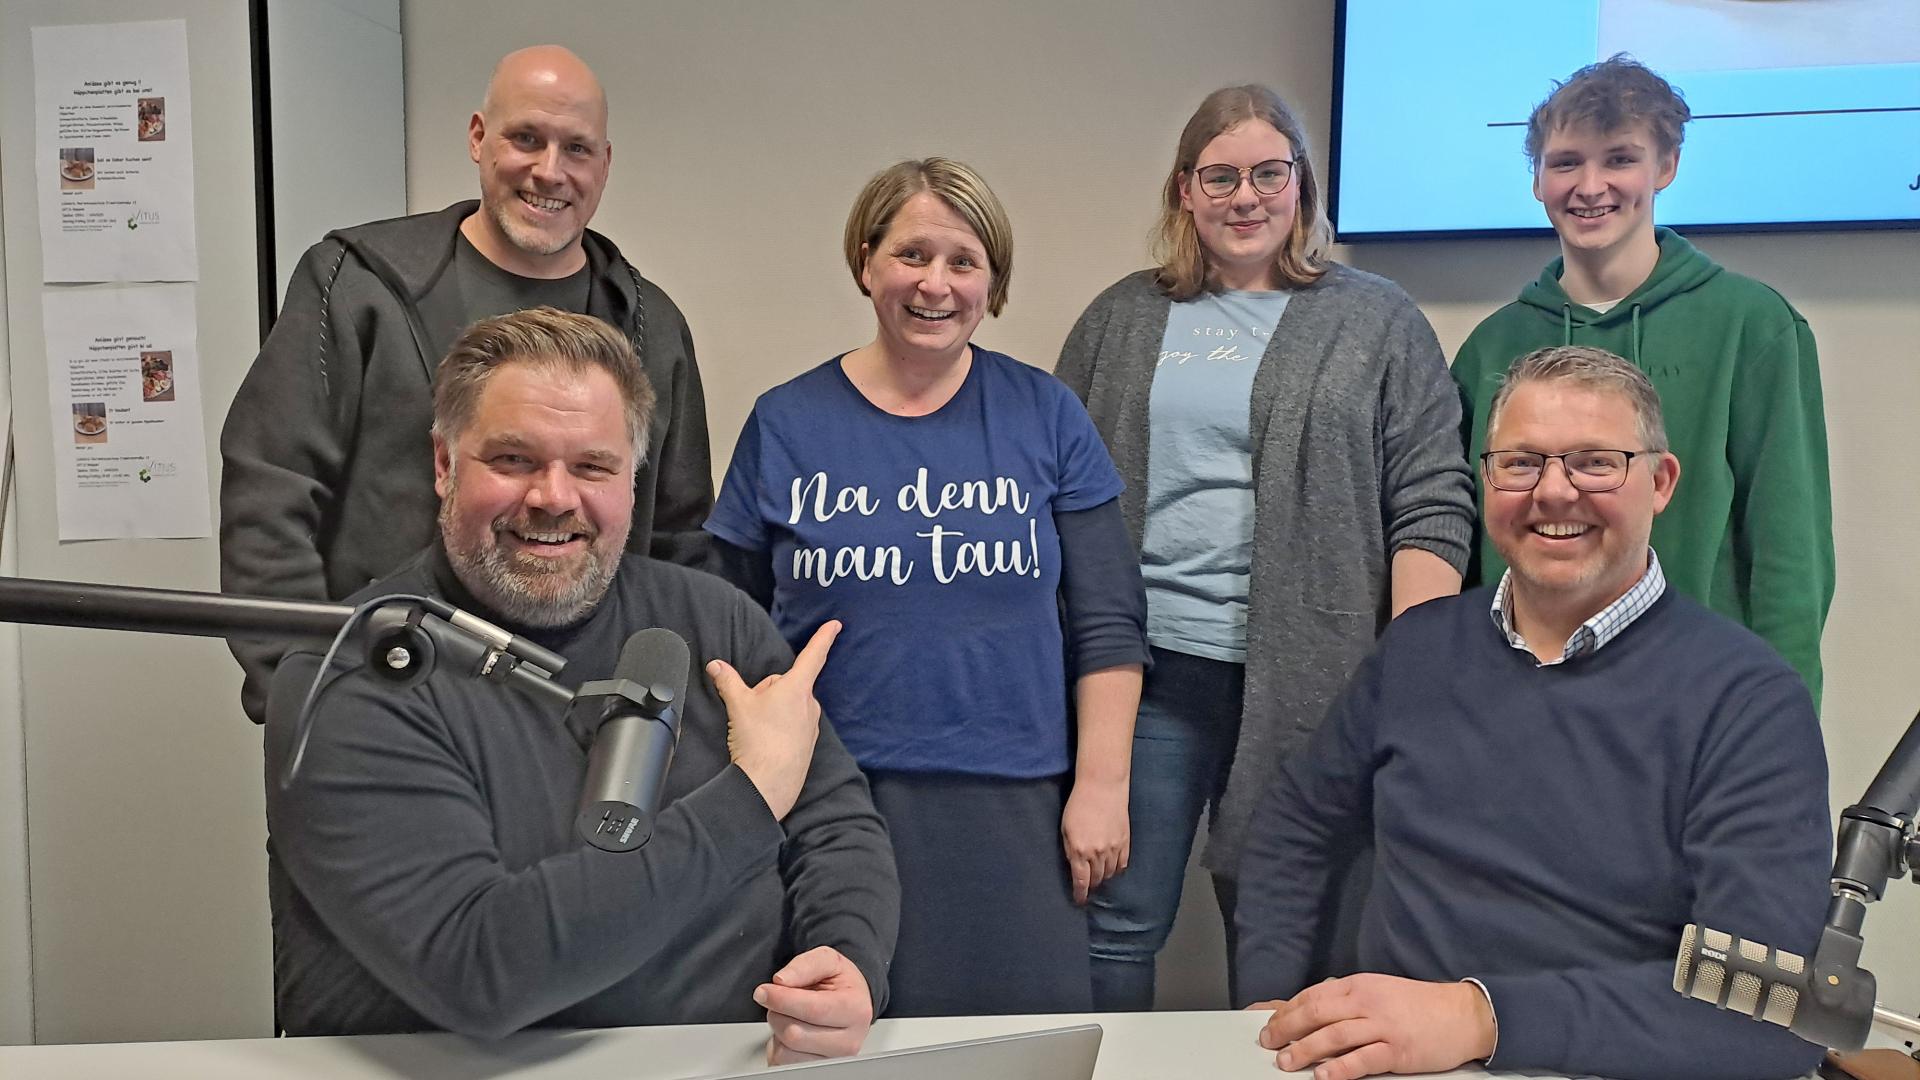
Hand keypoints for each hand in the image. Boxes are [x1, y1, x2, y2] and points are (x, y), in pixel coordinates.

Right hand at [708, 620, 840, 820]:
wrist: (769, 784)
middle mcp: (809, 704)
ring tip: (757, 729)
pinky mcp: (807, 743)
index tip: (835, 625)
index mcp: (797, 688)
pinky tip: (766, 741)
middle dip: (769, 690)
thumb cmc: (758, 741)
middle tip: (752, 708)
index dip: (823, 637)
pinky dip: (778, 728)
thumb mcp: (738, 705)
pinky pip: (792, 725)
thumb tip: (716, 666)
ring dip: (773, 710)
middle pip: (787, 684)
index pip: (813, 655)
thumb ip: (727, 681)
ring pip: (789, 706)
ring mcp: (810, 725)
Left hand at [756, 945, 873, 1064]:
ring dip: (778, 1030)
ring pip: (785, 1052)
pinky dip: (780, 1046)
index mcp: (855, 1009)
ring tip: (791, 1016)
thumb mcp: (828, 959)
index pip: (812, 1010)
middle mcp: (848, 1041)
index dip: (781, 999)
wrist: (853, 1001)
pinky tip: (793, 1031)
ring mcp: (832, 1060)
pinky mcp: (816, 1072)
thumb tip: (782, 981)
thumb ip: (804, 965)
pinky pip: (783, 1064)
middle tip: (782, 1000)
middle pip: (794, 1034)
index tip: (764, 991)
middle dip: (778, 1013)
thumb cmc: (841, 983)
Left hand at [1061, 777, 1128, 904]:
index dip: (1080, 894)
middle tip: (1088, 886)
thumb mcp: (1066, 828)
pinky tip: (1113, 869)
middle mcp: (1098, 854)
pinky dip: (1117, 869)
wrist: (1102, 786)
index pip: (1081, 881)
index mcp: (1081, 851)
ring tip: (1099, 877)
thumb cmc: (1079, 804)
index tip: (1079, 901)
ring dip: (1104, 877)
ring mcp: (1114, 848)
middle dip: (1091, 885)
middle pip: (1097, 879)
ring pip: (1110, 873)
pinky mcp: (1125, 841)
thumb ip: (1070, 850)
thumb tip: (1074, 867)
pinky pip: (1123, 863)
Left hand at [1256, 974, 1494, 1079]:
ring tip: (1286, 1062)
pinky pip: (1363, 1059)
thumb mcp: (1379, 991)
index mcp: (1359, 985)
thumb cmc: (1418, 1005)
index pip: (1313, 995)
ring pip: (1334, 1035)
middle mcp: (1367, 1002)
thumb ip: (1347, 999)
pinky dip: (1340, 1068)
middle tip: (1268, 1042)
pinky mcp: (1397, 1050)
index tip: (1269, 1023)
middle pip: (1317, 1012)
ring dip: (1306, 1049)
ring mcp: (1383, 1026)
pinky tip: (1323, 1076)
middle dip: (1287, 1028)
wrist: (1462, 1014)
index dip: (1287, 1010)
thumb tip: (1311, 1009)